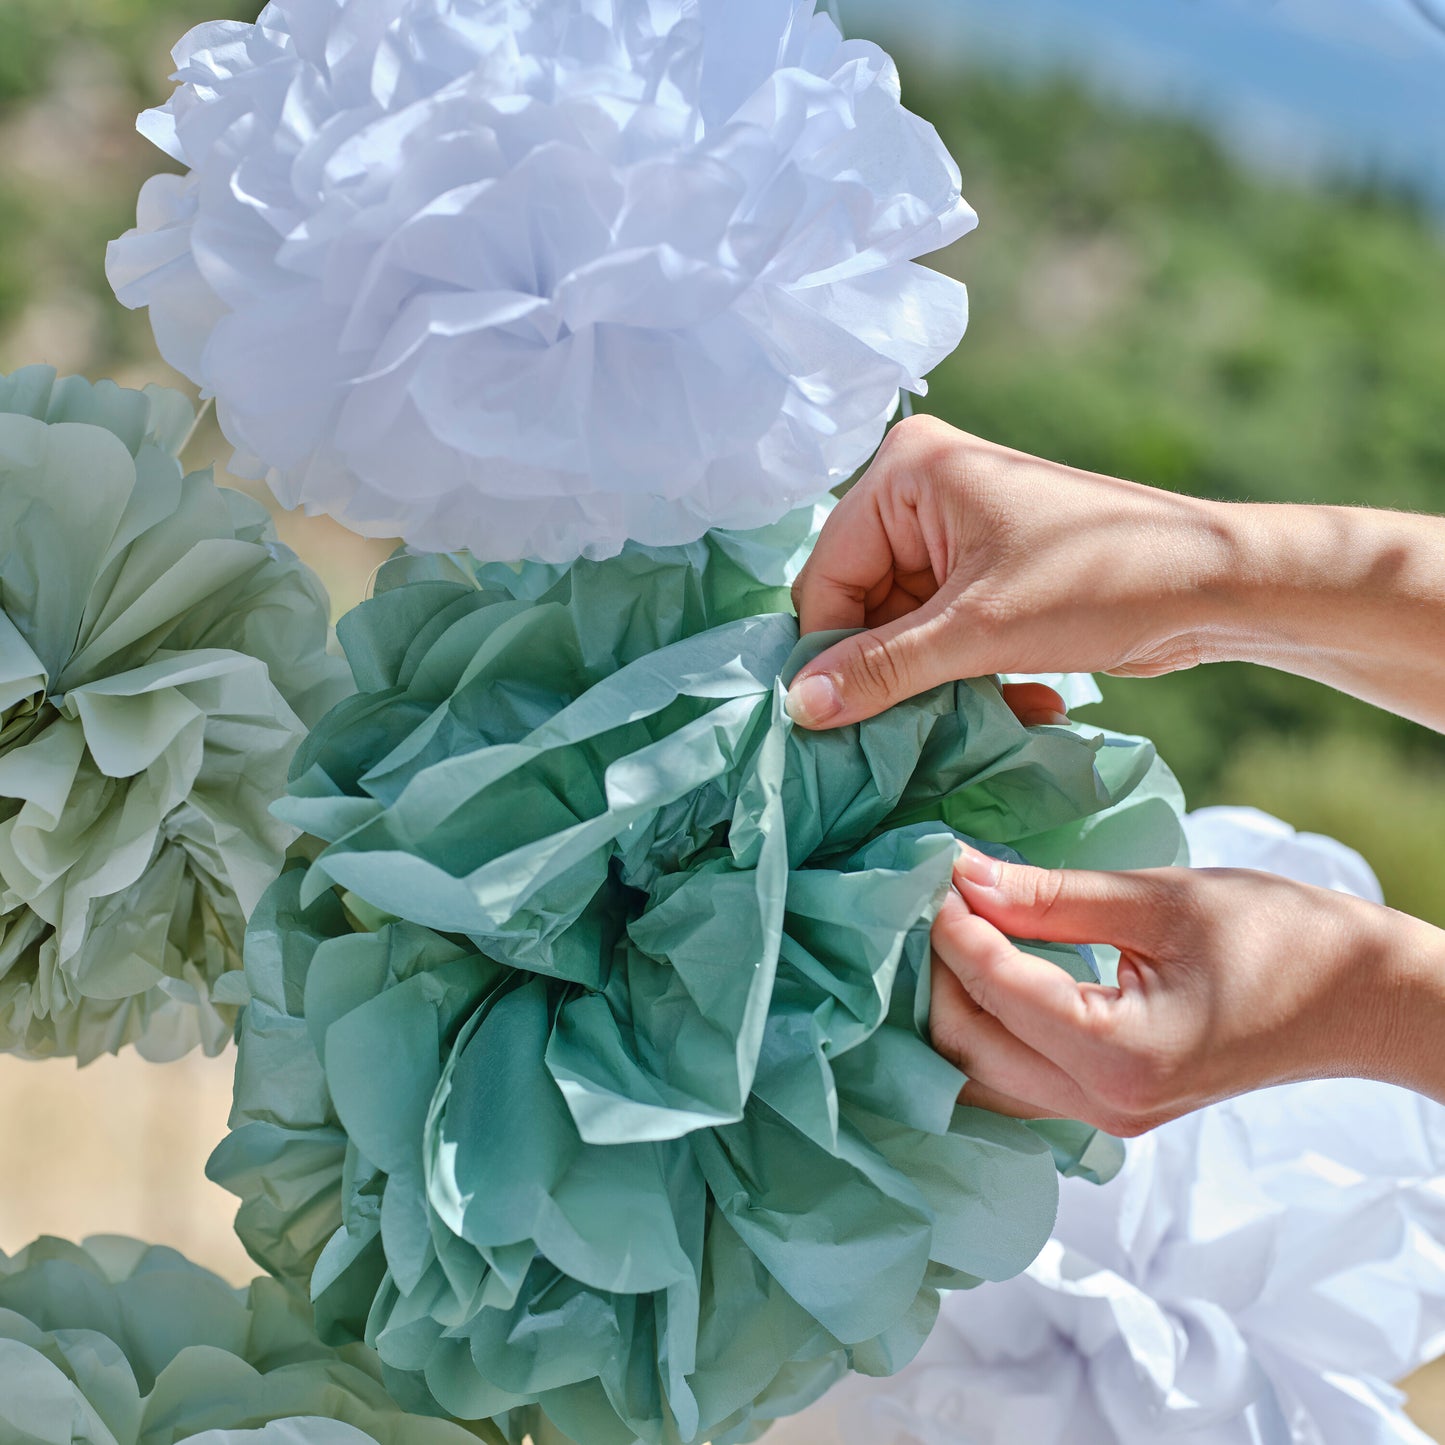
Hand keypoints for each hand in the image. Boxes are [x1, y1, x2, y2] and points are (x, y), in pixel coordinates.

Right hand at [788, 414, 1444, 732]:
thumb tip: (798, 709)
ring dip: (932, 684)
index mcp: (905, 471)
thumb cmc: (1100, 583)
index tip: (836, 723)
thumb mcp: (978, 631)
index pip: (827, 576)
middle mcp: (921, 490)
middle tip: (907, 732)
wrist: (1217, 587)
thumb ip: (881, 669)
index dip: (831, 653)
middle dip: (888, 671)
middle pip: (860, 605)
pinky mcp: (986, 573)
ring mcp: (954, 533)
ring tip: (971, 719)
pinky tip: (1015, 702)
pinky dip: (964, 676)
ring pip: (900, 630)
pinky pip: (941, 634)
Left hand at [929, 844, 1444, 1133]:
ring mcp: (1101, 1117)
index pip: (993, 989)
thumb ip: (1052, 896)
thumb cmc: (1276, 938)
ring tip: (956, 928)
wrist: (1356, 999)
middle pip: (964, 1043)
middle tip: (941, 895)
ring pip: (976, 1073)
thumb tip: (963, 875)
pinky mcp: (1104, 1108)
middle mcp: (1101, 1104)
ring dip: (951, 1001)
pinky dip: (981, 1029)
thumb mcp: (1160, 899)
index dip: (952, 924)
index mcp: (1120, 1055)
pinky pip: (1009, 1080)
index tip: (941, 869)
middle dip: (936, 966)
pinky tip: (981, 971)